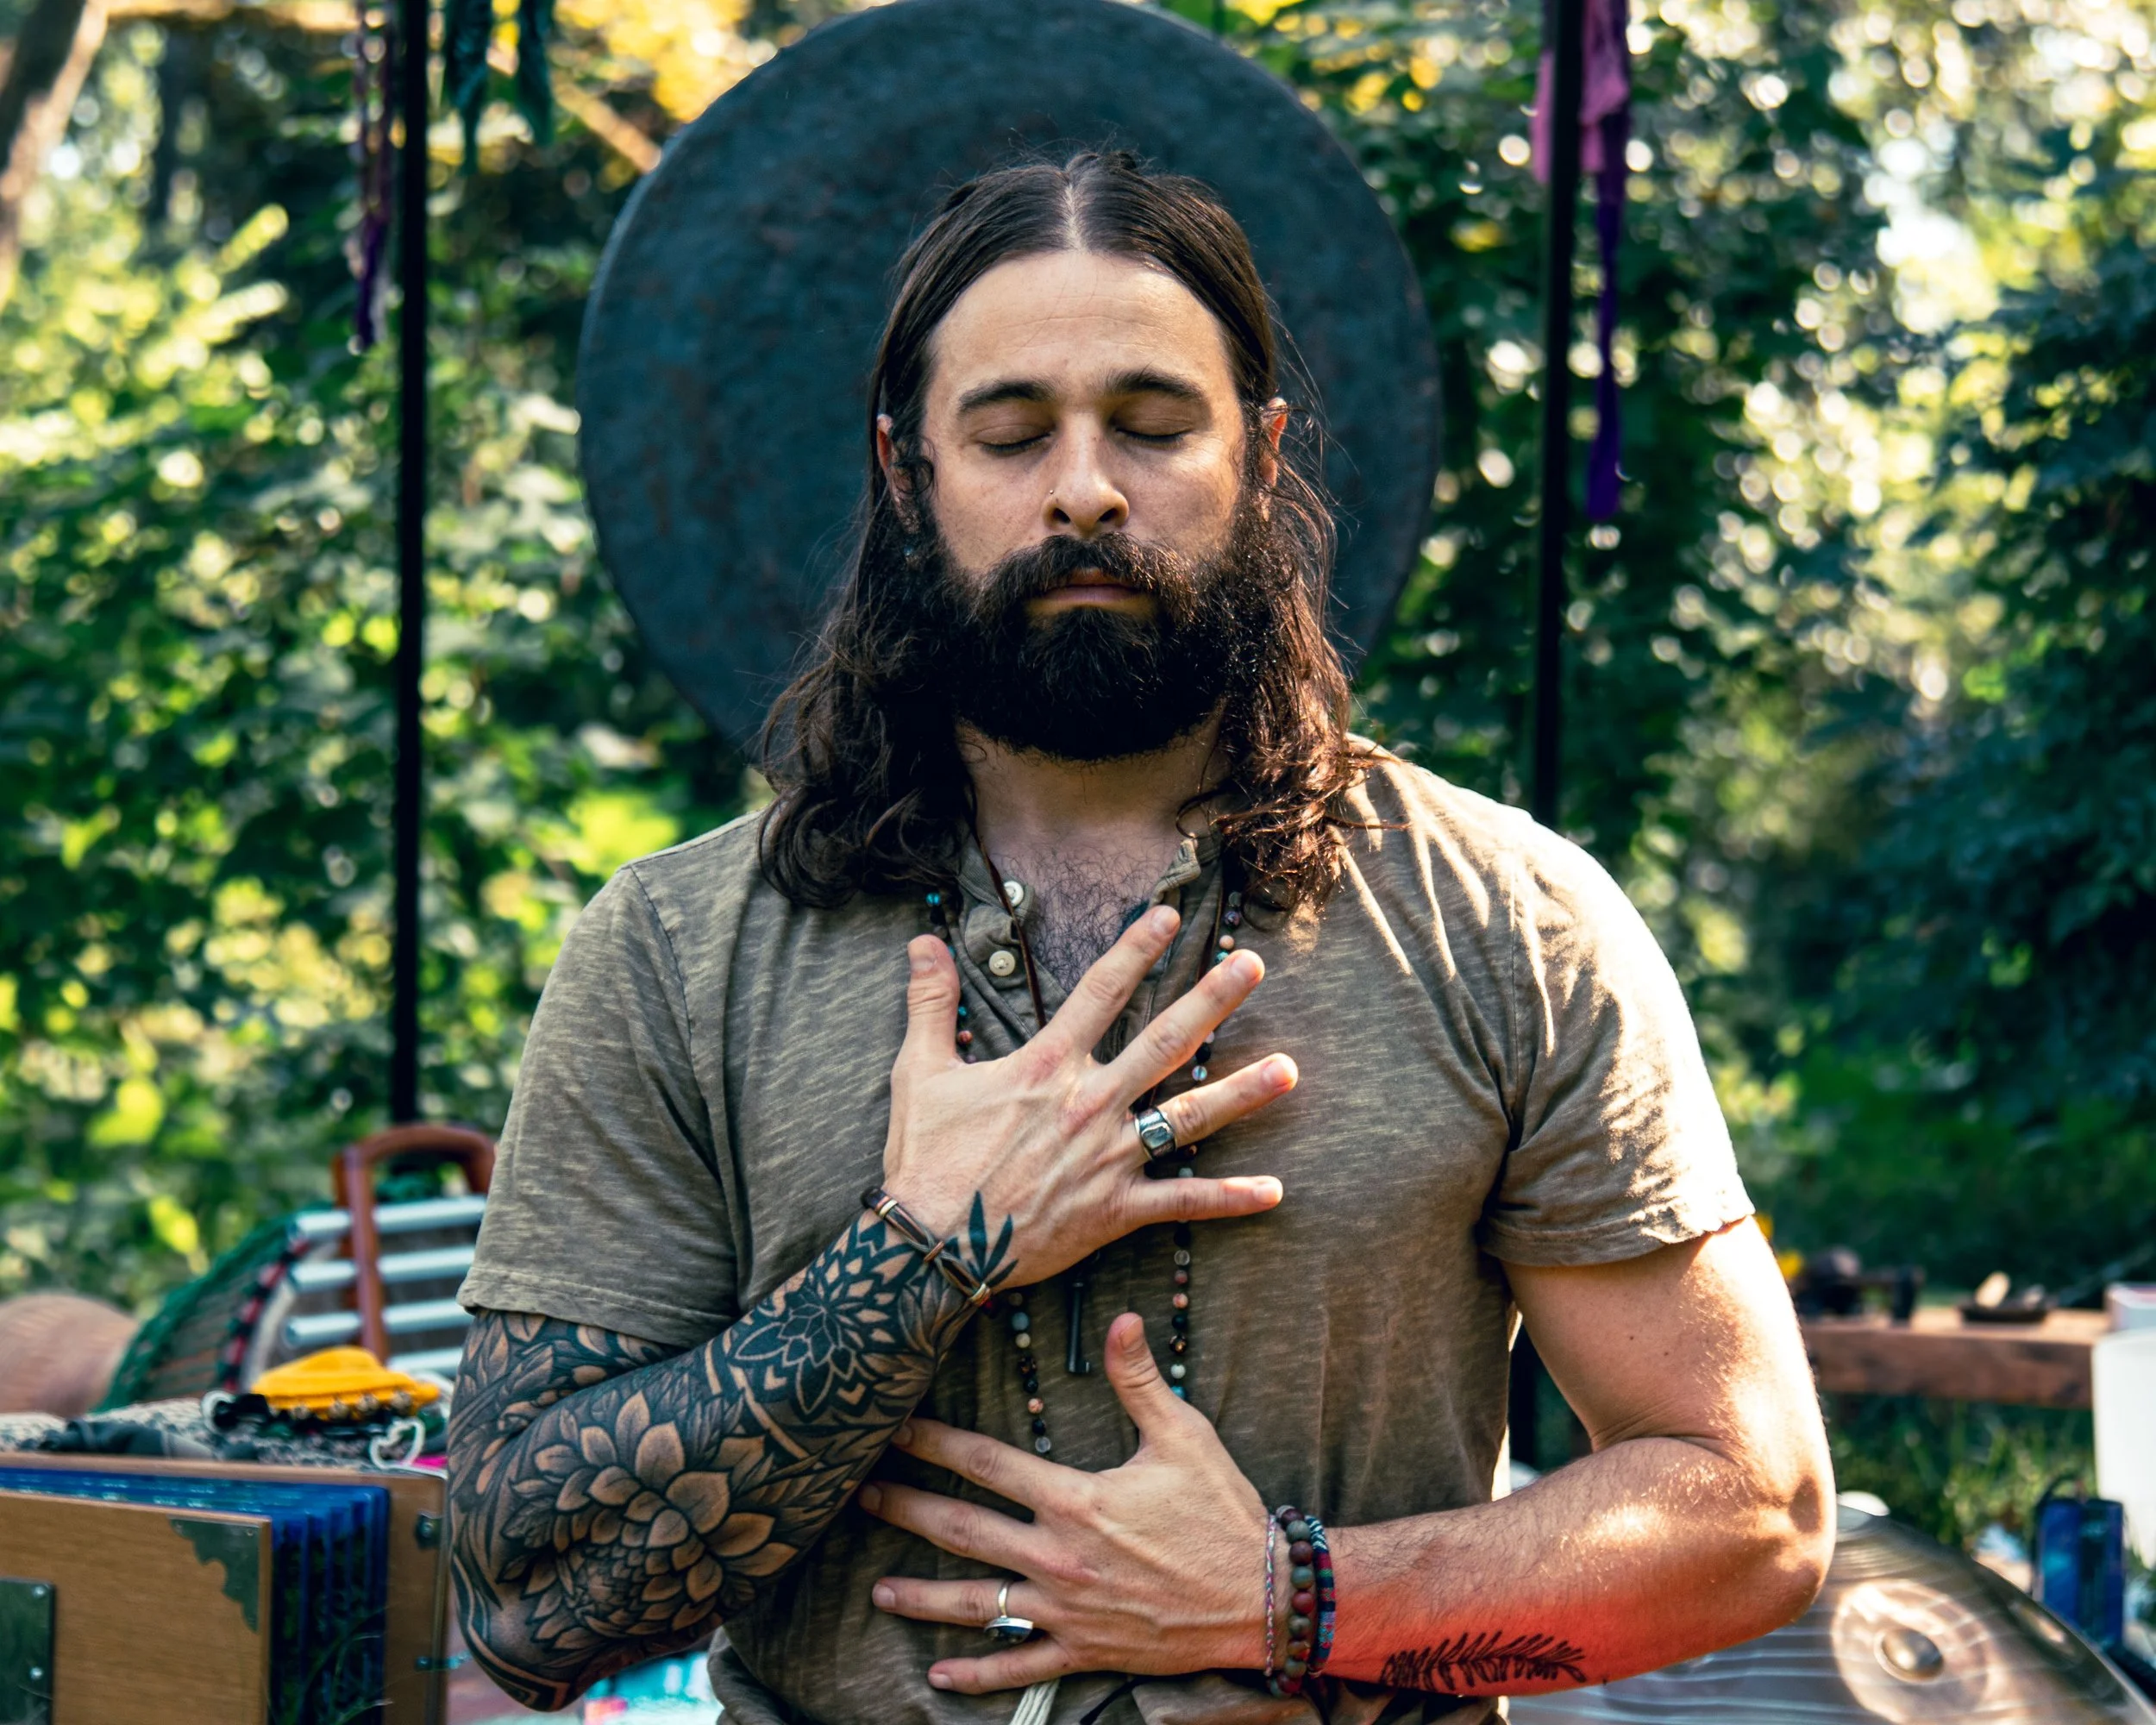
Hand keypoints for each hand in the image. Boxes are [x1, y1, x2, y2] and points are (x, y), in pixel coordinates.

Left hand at [862, 1314, 1270, 1692]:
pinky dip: (977, 1672)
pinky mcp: (1084, 1650)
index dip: (935, 1444)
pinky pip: (1019, 1665)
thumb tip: (1121, 1320)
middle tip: (860, 1498)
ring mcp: (1066, 1609)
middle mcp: (1059, 1556)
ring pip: (977, 1603)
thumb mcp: (1184, 1436)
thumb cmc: (1220, 1513)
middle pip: (963, 1531)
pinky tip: (938, 1672)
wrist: (1260, 1597)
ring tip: (878, 1590)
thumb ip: (1140, 1380)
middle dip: (907, 1511)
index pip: (986, 1464)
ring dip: (922, 1597)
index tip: (894, 1430)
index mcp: (1075, 1499)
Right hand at [883, 905, 1295, 1289]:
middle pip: (1163, 1040)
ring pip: (1187, 1117)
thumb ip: (930, 1003)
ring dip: (1241, 1092)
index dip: (1134, 949)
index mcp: (1046, 1066)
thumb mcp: (921, 1071)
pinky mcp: (1115, 1211)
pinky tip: (1275, 1192)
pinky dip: (1229, 1199)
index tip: (1169, 916)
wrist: (931, 1246)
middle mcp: (1089, 1103)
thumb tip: (922, 942)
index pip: (1100, 992)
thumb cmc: (925, 1158)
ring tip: (1289, 1069)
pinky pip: (1182, 1203)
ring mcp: (1108, 1157)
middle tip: (1253, 965)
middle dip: (1212, 999)